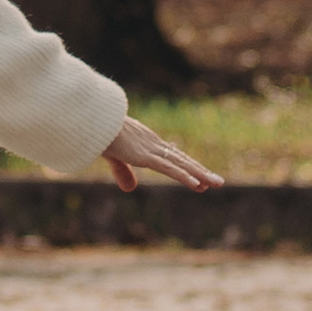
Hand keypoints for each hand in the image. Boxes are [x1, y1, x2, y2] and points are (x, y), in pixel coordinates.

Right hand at [101, 114, 223, 193]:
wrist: (93, 121)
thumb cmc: (100, 133)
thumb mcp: (114, 157)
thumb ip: (123, 172)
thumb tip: (130, 189)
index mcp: (147, 143)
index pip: (172, 157)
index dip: (186, 167)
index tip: (200, 174)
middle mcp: (154, 145)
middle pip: (182, 160)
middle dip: (200, 171)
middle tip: (217, 181)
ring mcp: (152, 150)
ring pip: (182, 165)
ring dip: (201, 175)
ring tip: (217, 184)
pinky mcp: (147, 156)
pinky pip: (171, 168)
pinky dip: (186, 176)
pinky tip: (199, 184)